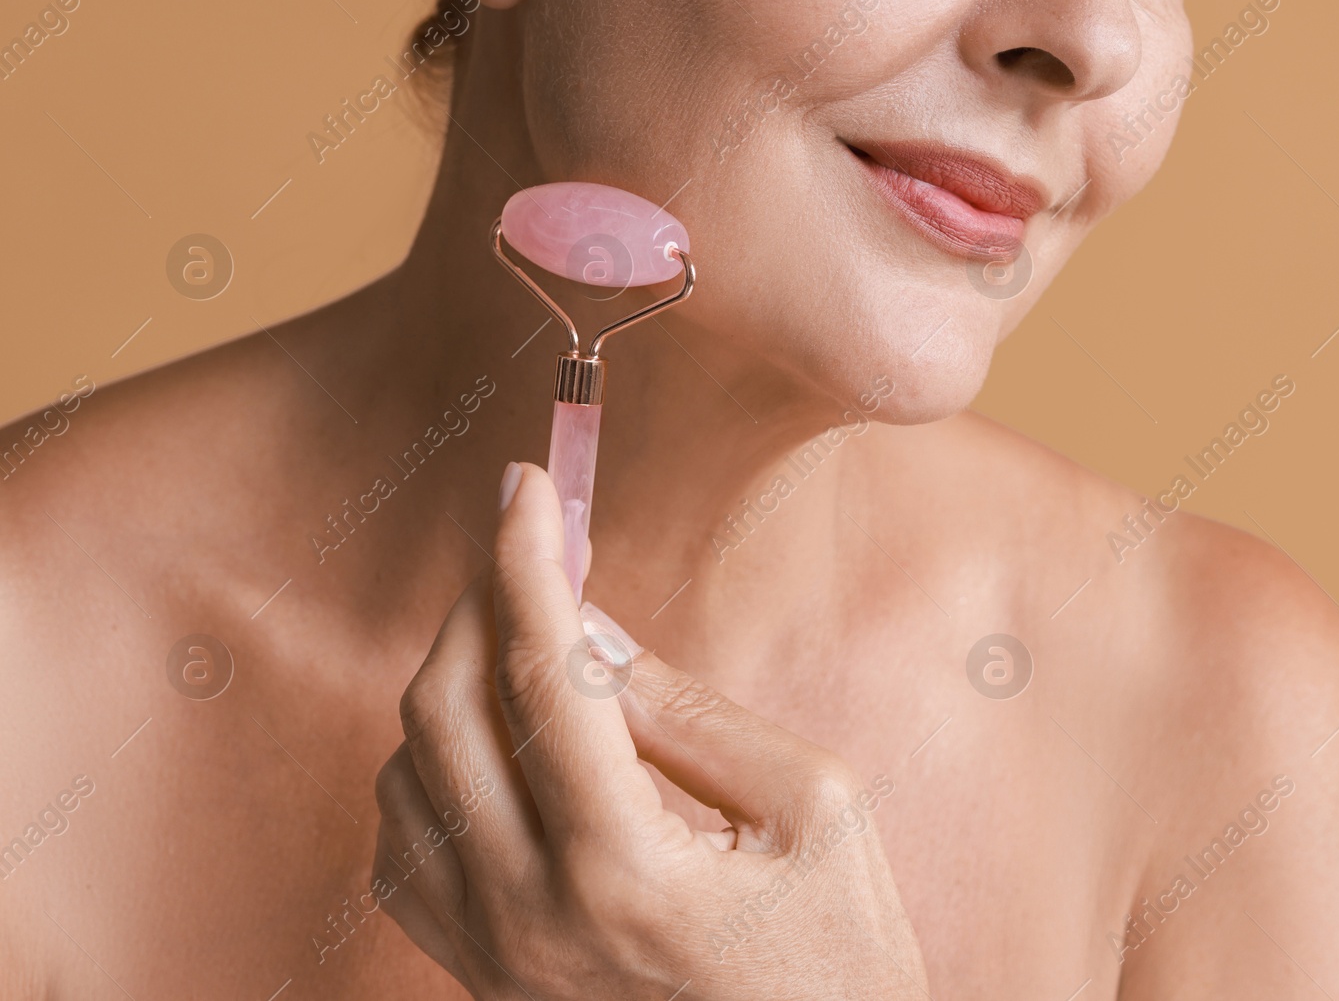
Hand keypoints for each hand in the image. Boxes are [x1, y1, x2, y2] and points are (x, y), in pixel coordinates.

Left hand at [371, 462, 929, 999]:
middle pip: (445, 712)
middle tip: (531, 553)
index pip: (543, 675)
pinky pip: (399, 850)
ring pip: (404, 773)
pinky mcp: (478, 981)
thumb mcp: (813, 806)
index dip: (527, 559)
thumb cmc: (841, 958)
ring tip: (530, 652)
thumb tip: (584, 632)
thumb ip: (689, 710)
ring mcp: (490, 959)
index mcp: (626, 870)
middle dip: (481, 604)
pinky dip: (425, 771)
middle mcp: (530, 919)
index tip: (524, 486)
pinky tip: (491, 748)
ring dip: (453, 684)